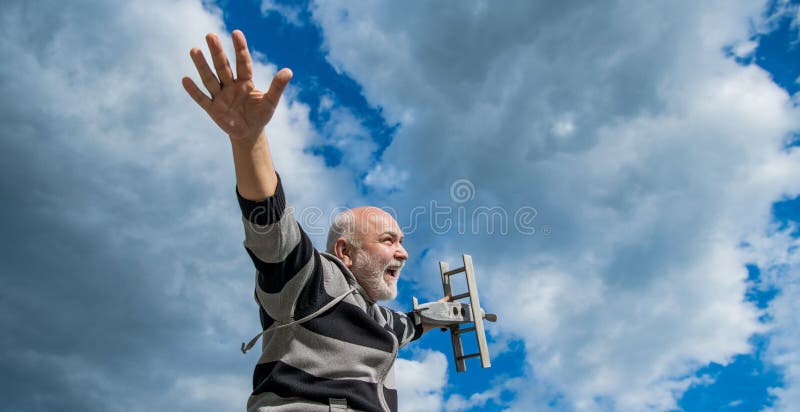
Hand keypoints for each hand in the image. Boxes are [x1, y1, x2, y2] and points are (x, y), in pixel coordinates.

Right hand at [182, 30, 291, 145]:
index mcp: (245, 81)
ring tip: (194, 50)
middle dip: (217, 52)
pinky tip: (185, 79)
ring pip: (210, 79)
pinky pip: (202, 99)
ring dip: (202, 66)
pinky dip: (194, 91)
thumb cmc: (260, 115)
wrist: (249, 133)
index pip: (243, 62)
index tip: (236, 33)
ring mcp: (220, 96)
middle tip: (210, 35)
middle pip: (223, 67)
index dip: (240, 49)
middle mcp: (230, 85)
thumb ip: (277, 87)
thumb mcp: (271, 102)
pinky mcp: (213, 109)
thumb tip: (289, 71)